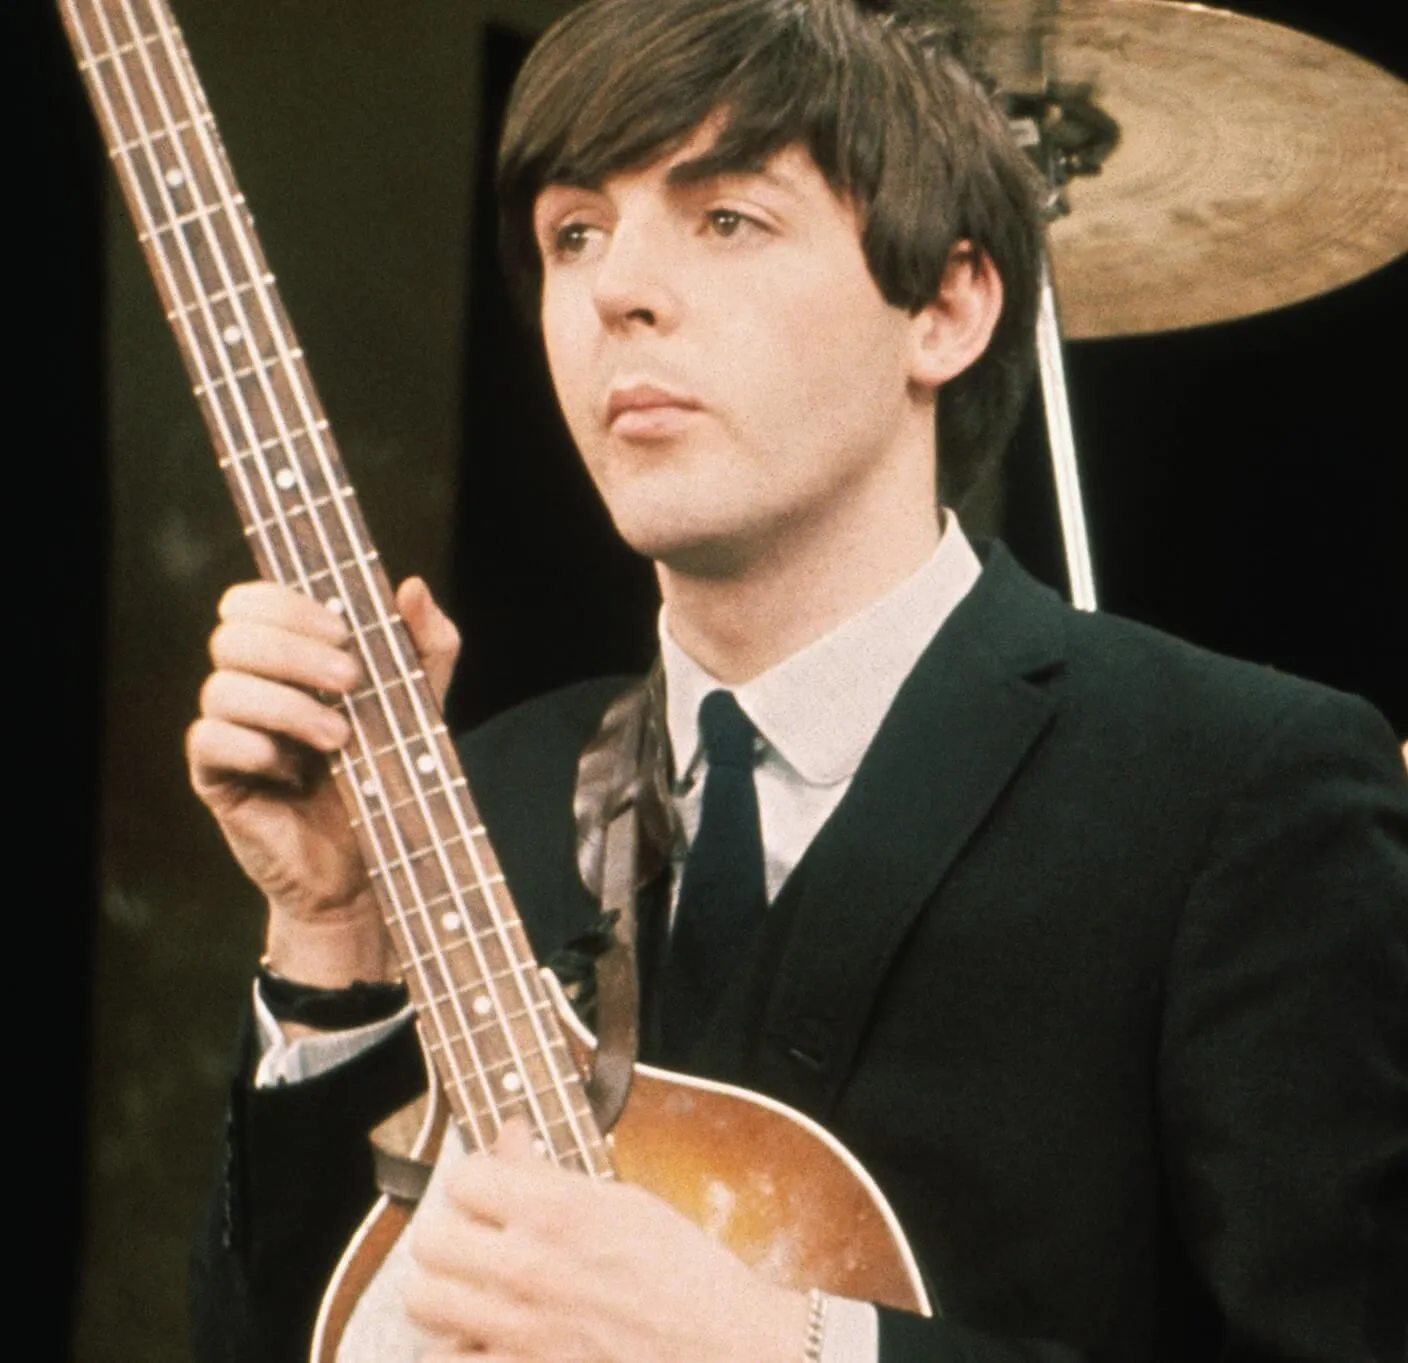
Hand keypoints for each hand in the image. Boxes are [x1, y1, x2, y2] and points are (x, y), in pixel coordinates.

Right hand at [186, 575, 459, 985]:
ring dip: (288, 706)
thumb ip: (425, 645)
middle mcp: (250, 687)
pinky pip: (206, 741)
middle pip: (232, 636)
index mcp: (288, 659)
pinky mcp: (216, 779)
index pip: (250, 601)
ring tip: (341, 739)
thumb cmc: (391, 776)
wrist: (376, 865)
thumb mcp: (423, 704)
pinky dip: (254, 746)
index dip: (287, 603)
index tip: (343, 628)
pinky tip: (295, 771)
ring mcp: (229, 732)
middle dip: (294, 651)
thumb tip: (412, 586)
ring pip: (219, 688)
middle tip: (352, 680)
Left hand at [405, 1121, 808, 1361]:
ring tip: (475, 1292)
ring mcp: (520, 1330)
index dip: (477, 1181)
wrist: (721, 1346)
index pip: (463, 1177)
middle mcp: (529, 1267)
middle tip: (476, 1241)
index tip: (491, 1190)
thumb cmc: (684, 1271)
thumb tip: (508, 1136)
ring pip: (424, 1303)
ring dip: (446, 1295)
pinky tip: (487, 1338)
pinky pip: (448, 1361)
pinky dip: (461, 1349)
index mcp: (558, 1210)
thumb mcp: (624, 1200)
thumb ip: (551, 1173)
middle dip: (451, 1235)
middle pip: (429, 1240)